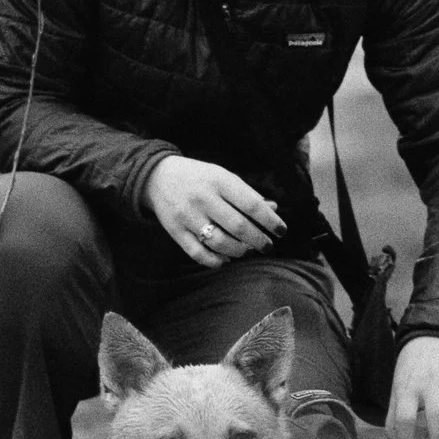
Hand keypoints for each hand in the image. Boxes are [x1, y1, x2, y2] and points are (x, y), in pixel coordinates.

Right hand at [146, 155, 286, 267]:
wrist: (157, 176)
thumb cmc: (199, 178)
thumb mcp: (223, 177)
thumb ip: (247, 194)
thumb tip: (273, 209)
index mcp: (219, 180)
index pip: (251, 204)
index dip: (270, 220)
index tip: (281, 231)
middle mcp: (203, 198)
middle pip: (238, 226)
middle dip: (258, 240)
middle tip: (267, 246)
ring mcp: (188, 216)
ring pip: (219, 242)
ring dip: (239, 251)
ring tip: (247, 250)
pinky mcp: (175, 231)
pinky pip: (198, 253)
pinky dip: (215, 261)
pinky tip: (226, 259)